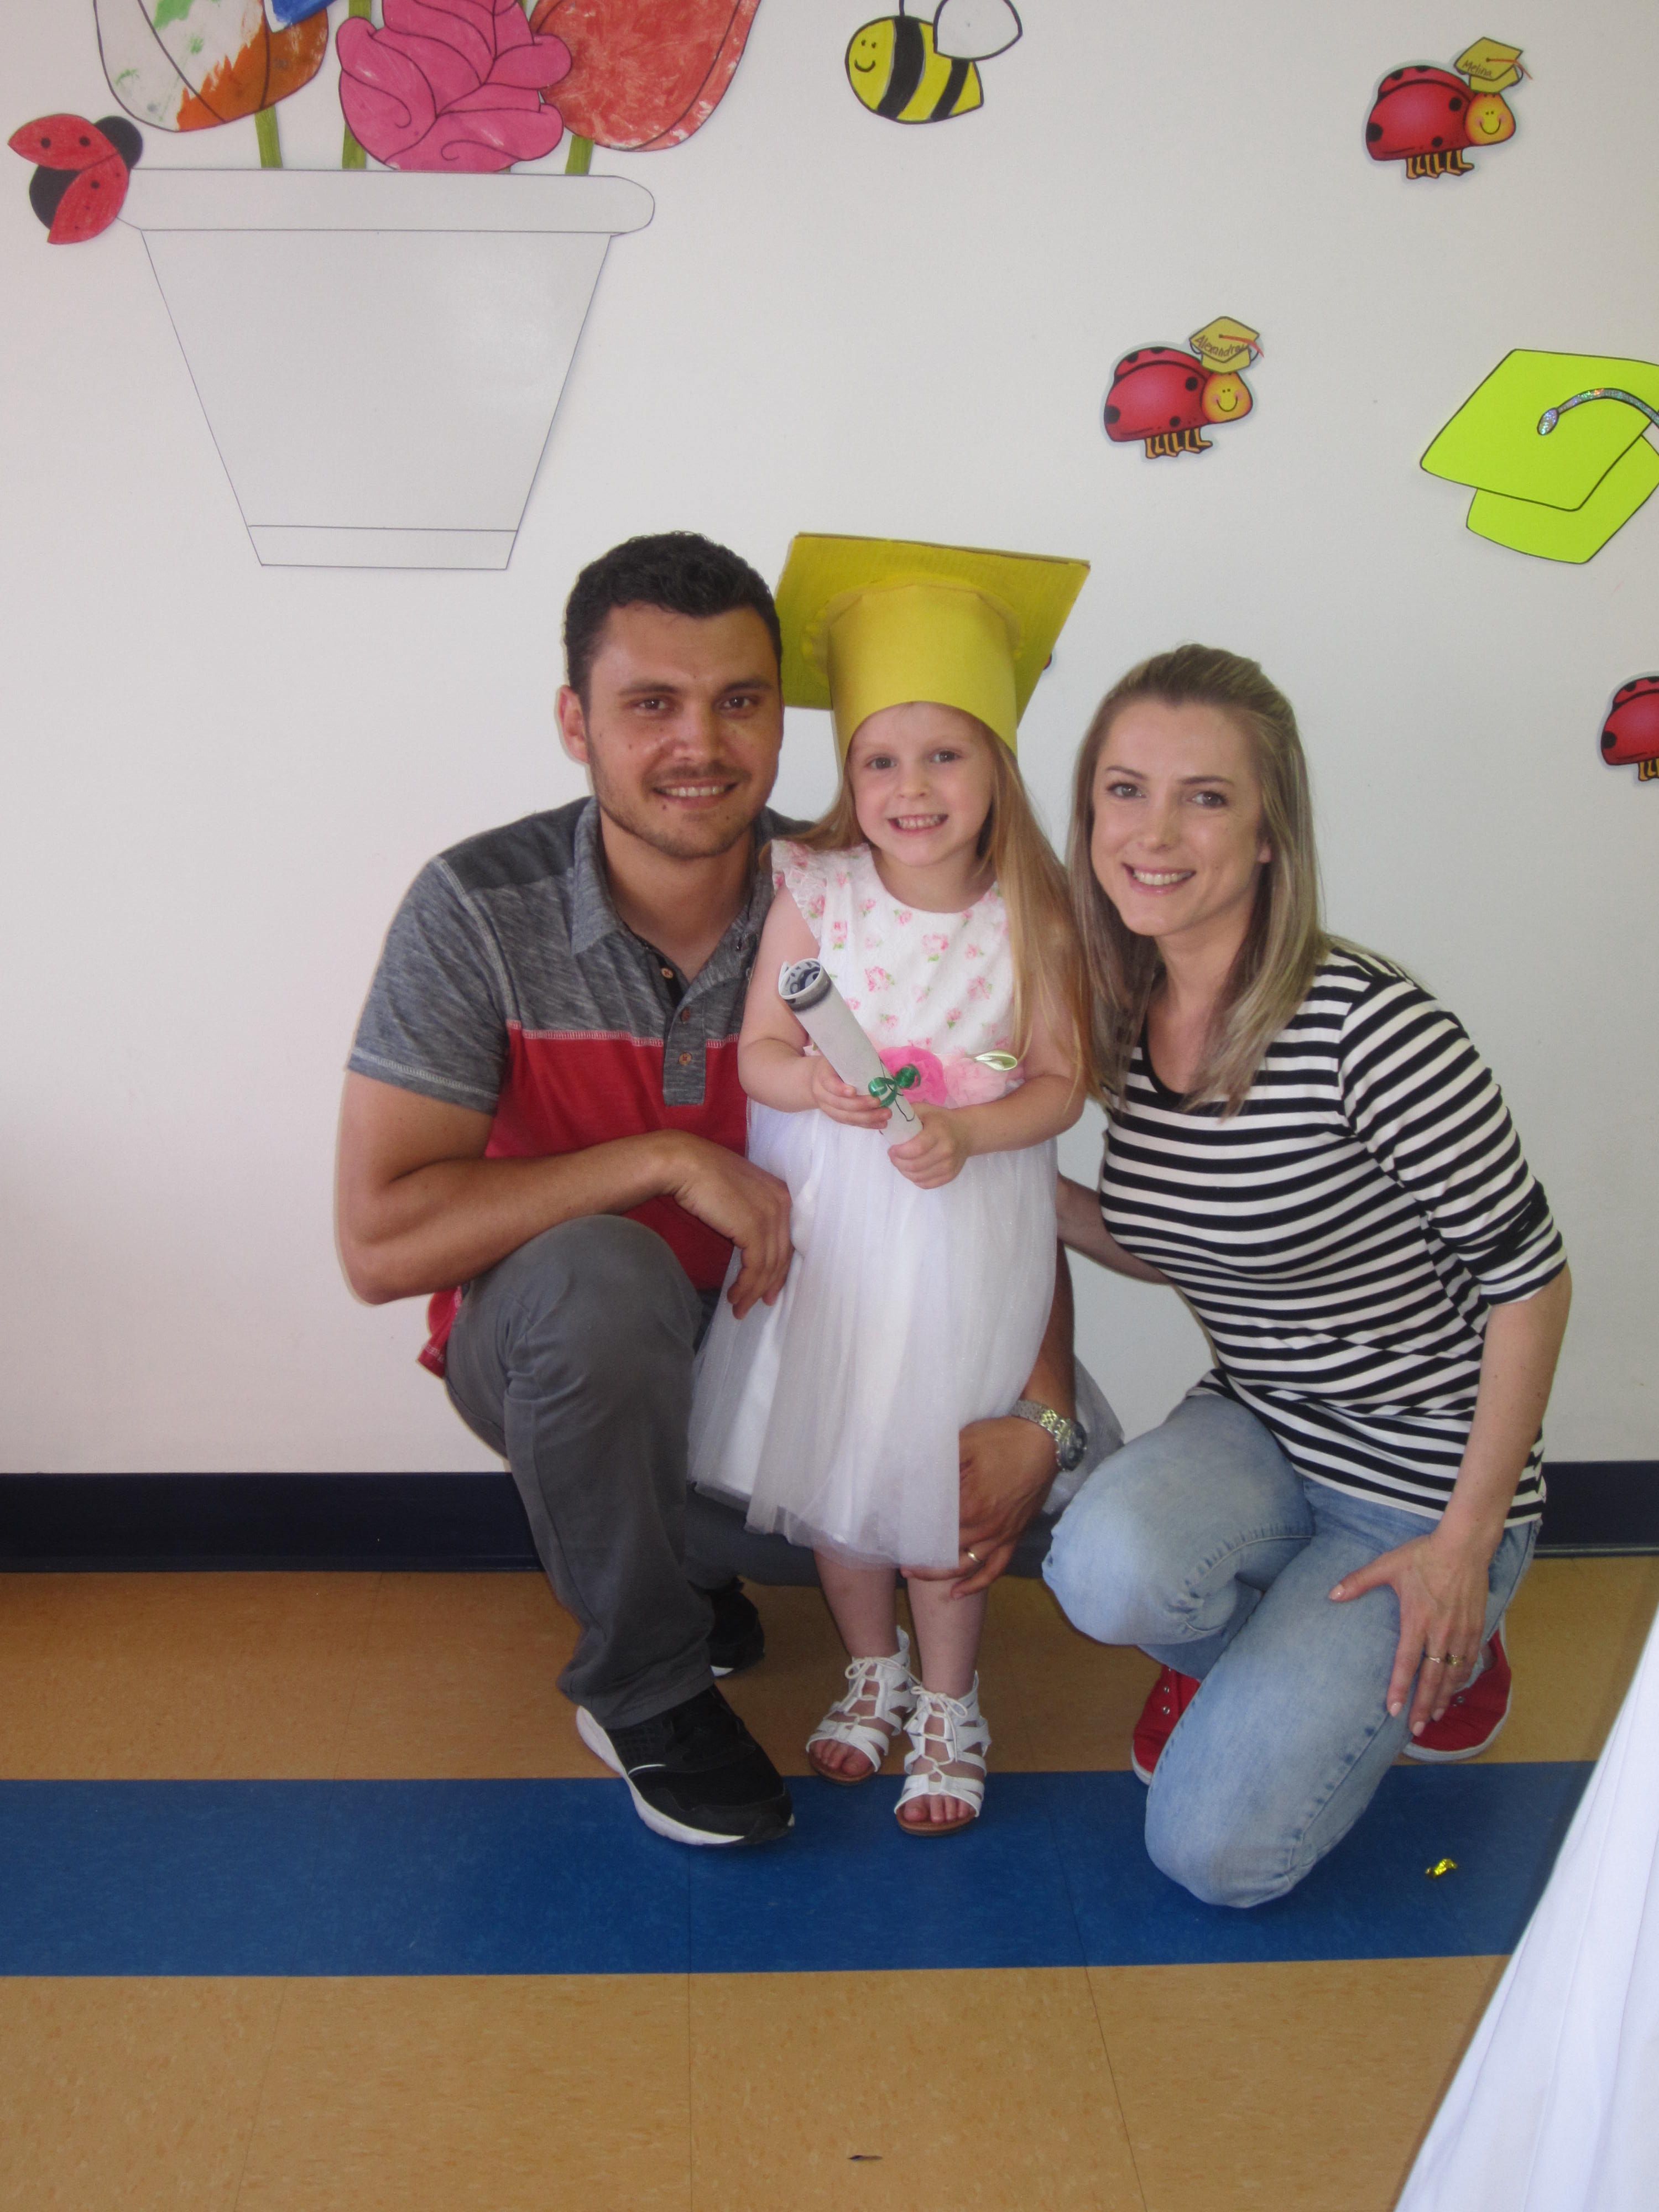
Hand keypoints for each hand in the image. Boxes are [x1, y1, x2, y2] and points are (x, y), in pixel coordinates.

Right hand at [661, 1136, 792, 1319]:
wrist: (683, 1163)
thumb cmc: (702, 1176)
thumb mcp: (736, 1194)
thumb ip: (750, 1213)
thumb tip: (749, 1242)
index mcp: (780, 1193)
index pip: (786, 1238)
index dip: (779, 1267)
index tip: (769, 1288)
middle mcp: (781, 1203)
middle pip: (782, 1255)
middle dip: (769, 1284)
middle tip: (758, 1304)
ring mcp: (769, 1215)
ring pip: (769, 1265)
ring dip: (753, 1291)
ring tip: (739, 1307)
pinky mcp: (753, 1228)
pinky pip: (756, 1267)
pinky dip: (746, 1286)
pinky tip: (735, 1296)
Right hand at [809, 1055, 891, 1130]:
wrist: (819, 1079)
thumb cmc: (837, 1066)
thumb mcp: (841, 1059)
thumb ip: (856, 1063)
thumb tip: (881, 1069)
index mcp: (822, 1075)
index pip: (829, 1084)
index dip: (840, 1089)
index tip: (853, 1091)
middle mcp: (822, 1093)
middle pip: (840, 1103)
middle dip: (860, 1105)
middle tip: (878, 1101)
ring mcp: (828, 1108)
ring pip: (846, 1116)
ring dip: (868, 1117)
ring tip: (886, 1114)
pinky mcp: (836, 1116)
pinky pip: (851, 1123)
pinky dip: (867, 1124)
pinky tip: (881, 1124)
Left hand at [888, 1103, 971, 1188]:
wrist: (965, 1132)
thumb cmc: (940, 1120)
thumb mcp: (924, 1110)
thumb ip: (905, 1115)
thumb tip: (884, 1125)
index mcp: (939, 1132)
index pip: (916, 1148)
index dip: (900, 1152)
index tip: (892, 1149)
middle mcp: (946, 1150)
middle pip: (915, 1165)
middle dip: (898, 1162)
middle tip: (893, 1156)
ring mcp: (950, 1165)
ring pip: (919, 1177)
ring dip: (904, 1171)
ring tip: (901, 1163)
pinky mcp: (950, 1176)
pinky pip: (926, 1184)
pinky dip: (915, 1179)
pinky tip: (912, 1170)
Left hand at [906, 1414, 1058, 1596]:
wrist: (1044, 1440)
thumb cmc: (1002, 1439)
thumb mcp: (963, 1444)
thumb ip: (935, 1463)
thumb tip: (904, 1475)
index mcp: (970, 1504)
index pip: (933, 1527)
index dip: (911, 1532)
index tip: (892, 1534)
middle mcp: (985, 1526)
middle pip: (944, 1549)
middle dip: (918, 1554)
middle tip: (895, 1553)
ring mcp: (1001, 1535)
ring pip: (965, 1565)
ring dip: (938, 1574)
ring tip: (913, 1573)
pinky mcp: (1014, 1536)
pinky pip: (995, 1569)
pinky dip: (976, 1584)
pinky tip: (957, 1592)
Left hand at [1329, 1526, 1494, 1736]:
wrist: (1464, 1546)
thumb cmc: (1424, 1555)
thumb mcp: (1387, 1565)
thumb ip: (1359, 1581)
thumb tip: (1331, 1594)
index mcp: (1417, 1621)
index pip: (1406, 1663)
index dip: (1399, 1688)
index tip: (1393, 1711)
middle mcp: (1440, 1632)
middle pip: (1432, 1678)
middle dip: (1424, 1706)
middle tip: (1416, 1729)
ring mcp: (1460, 1632)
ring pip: (1453, 1674)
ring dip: (1444, 1697)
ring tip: (1435, 1716)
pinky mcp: (1476, 1627)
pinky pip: (1469, 1661)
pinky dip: (1462, 1679)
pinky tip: (1456, 1689)